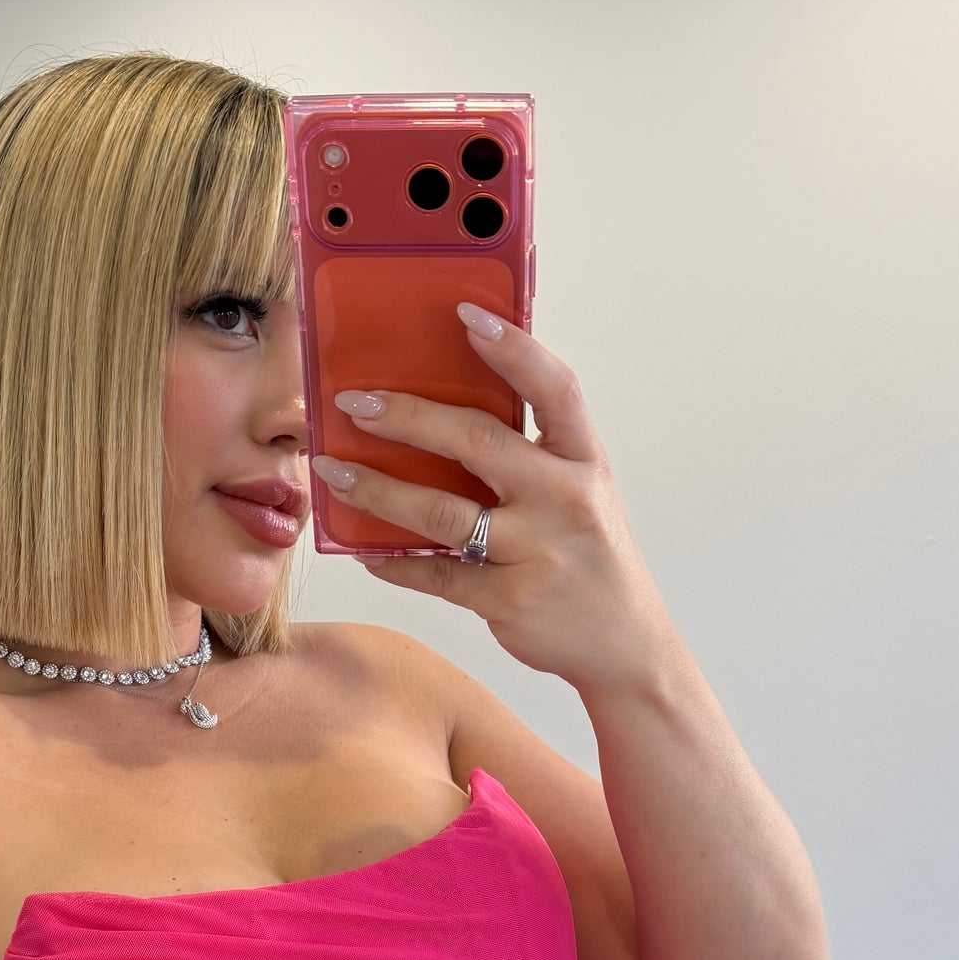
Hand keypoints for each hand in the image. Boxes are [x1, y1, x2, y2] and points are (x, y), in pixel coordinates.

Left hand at [313, 304, 676, 693]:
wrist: (625, 644)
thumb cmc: (589, 556)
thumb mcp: (582, 493)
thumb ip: (533, 454)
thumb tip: (448, 408)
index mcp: (584, 461)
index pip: (554, 389)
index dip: (513, 348)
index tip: (466, 315)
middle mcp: (565, 499)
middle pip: (477, 441)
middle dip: (406, 417)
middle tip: (354, 404)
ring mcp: (537, 551)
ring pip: (442, 511)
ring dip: (377, 488)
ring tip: (334, 472)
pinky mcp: (509, 599)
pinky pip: (436, 573)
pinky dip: (393, 560)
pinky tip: (364, 550)